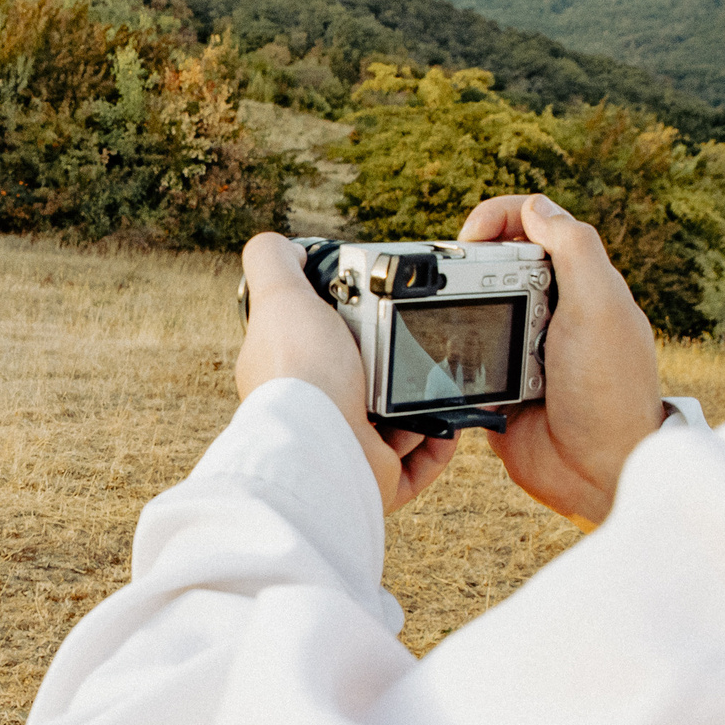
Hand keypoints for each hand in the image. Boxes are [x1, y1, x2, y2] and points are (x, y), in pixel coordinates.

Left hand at [235, 234, 455, 513]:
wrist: (325, 445)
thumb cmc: (301, 373)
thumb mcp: (280, 296)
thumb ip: (272, 261)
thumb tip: (282, 248)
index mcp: (291, 372)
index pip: (321, 343)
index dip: (349, 323)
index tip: (382, 306)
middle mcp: (315, 411)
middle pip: (365, 380)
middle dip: (397, 360)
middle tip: (423, 338)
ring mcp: (345, 447)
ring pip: (395, 423)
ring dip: (425, 402)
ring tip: (446, 379)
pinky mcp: (375, 477)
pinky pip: (417, 464)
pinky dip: (439, 443)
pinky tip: (451, 420)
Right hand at [458, 194, 663, 528]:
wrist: (597, 473)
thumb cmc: (610, 391)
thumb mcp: (601, 307)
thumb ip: (575, 248)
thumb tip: (536, 204)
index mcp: (580, 284)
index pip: (534, 227)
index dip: (498, 218)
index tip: (469, 237)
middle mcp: (551, 311)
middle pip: (495, 262)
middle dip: (468, 262)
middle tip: (448, 281)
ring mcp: (522, 348)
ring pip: (473, 307)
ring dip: (456, 310)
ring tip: (445, 320)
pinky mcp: (498, 384)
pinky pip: (462, 357)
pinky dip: (451, 353)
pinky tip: (447, 354)